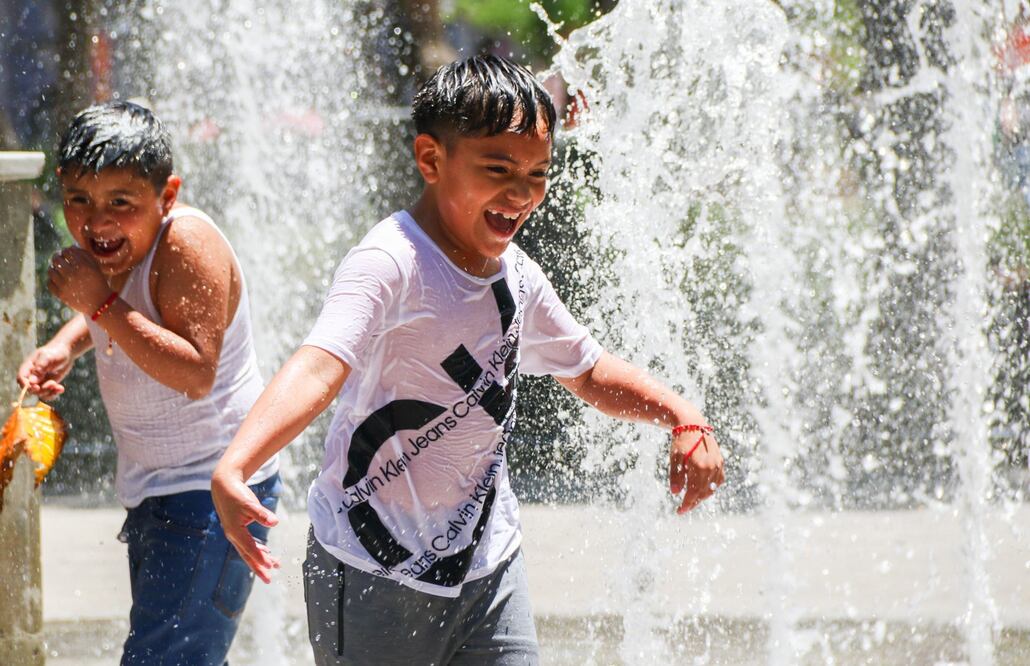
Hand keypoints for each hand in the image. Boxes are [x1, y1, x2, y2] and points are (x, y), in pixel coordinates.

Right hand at [17, 343, 73, 399]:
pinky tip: (61, 389)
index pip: (21, 378)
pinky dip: (54, 394)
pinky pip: (47, 394)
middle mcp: (31, 376)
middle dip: (41, 389)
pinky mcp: (47, 385)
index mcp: (28, 367)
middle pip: (30, 389)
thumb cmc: (55, 352)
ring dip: (49, 392)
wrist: (66, 353)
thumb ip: (40, 368)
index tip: (37, 387)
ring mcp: (39, 381)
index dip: (26, 385)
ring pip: (39, 393)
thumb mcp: (48, 357)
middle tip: (53, 383)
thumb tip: (32, 381)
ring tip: (59, 386)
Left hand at [47, 247, 110, 314]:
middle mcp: (72, 274)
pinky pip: (49, 283)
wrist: (100, 303)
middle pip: (56, 260)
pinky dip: (52, 280)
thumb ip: (84, 255)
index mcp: (82, 266)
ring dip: (54, 268)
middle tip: (60, 259)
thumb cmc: (99, 283)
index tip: (67, 253)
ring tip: (59, 270)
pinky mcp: (60, 294)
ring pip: (51, 271)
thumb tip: (70, 247)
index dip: (66, 251)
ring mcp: (64, 285)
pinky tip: (58, 280)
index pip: (67, 252)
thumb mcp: (96, 267)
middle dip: (57, 257)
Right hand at [211, 466, 280, 582]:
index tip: (268, 567)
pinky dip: (257, 549)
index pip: (249, 548)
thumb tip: (275, 523)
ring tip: (274, 566)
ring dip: (260, 559)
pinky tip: (266, 552)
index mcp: (235, 531)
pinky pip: (248, 544)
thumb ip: (261, 514)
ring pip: (248, 550)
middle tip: (269, 579)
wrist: (223, 486)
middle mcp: (234, 535)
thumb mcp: (249, 503)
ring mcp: (235, 533)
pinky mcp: (238, 529)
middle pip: (247, 555)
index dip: (259, 558)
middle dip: (258, 567)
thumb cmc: (236, 494)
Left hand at [669, 427, 724, 513]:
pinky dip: (711, 488)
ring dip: (702, 496)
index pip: (694, 493)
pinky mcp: (720, 462)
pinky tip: (703, 490)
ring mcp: (718, 465)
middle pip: (703, 493)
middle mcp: (711, 467)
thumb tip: (675, 493)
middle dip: (693, 502)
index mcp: (699, 467)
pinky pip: (718, 480)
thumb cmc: (681, 442)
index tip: (679, 511)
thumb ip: (676, 476)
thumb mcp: (675, 458)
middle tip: (683, 509)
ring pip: (712, 488)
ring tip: (691, 500)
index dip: (686, 504)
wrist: (693, 425)